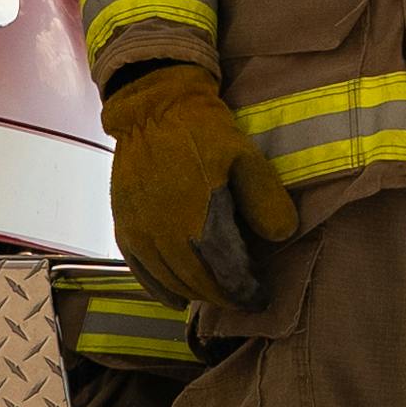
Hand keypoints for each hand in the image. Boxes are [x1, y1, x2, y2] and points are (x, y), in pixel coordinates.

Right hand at [108, 64, 296, 307]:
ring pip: (171, 281)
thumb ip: (265, 198)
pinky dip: (161, 290)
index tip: (261, 297)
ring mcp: (139, 232)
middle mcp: (164, 233)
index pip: (225, 273)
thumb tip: (282, 236)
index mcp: (197, 218)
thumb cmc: (203, 131)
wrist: (152, 108)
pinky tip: (177, 298)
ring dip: (196, 293)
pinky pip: (141, 272)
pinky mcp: (123, 227)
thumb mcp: (245, 156)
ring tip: (217, 294)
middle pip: (198, 281)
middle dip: (224, 295)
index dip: (245, 291)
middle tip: (243, 298)